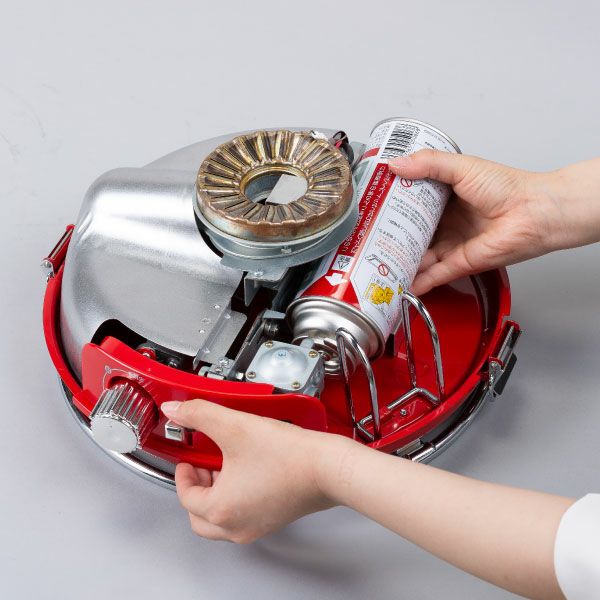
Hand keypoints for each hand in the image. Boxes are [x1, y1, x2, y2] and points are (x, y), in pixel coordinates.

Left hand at [160, 400, 349, 542]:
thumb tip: (177, 410)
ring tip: (225, 466)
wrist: (328, 466)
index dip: (183, 472)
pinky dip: (236, 500)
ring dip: (215, 495)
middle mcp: (238, 525)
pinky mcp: (274, 520)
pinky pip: (242, 517)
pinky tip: (248, 472)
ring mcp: (257, 526)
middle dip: (196, 489)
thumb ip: (200, 414)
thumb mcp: (234, 426)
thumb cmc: (289, 456)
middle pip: (199, 518)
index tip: (188, 458)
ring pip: (221, 521)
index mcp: (222, 510)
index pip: (186, 497)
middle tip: (202, 466)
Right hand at [388, 151, 599, 294]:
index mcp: (446, 198)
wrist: (535, 212)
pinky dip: (419, 281)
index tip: (371, 207)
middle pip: (412, 232)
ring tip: (377, 263)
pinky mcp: (460, 263)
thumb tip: (394, 164)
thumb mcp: (462, 167)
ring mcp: (452, 244)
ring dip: (401, 260)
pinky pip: (435, 274)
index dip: (392, 206)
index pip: (411, 204)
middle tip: (367, 238)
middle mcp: (447, 222)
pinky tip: (401, 283)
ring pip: (420, 255)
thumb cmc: (506, 187)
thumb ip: (428, 164)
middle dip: (391, 236)